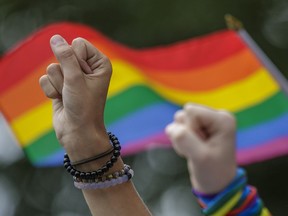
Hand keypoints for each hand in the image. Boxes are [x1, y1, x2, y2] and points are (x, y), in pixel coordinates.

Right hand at [39, 35, 111, 160]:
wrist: (77, 132)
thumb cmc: (83, 107)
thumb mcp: (76, 79)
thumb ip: (66, 56)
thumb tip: (55, 38)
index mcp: (99, 63)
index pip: (78, 44)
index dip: (76, 60)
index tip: (82, 78)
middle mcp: (87, 68)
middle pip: (64, 54)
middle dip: (65, 74)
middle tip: (74, 89)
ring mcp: (73, 76)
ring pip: (53, 67)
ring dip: (58, 84)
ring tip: (68, 96)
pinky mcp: (61, 84)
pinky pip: (46, 78)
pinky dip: (51, 90)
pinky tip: (61, 100)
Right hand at [165, 103, 236, 193]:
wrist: (215, 185)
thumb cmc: (213, 172)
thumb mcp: (200, 157)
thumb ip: (185, 140)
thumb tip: (171, 128)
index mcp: (222, 118)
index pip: (191, 112)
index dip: (190, 129)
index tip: (202, 145)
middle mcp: (214, 116)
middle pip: (183, 115)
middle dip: (185, 133)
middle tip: (198, 149)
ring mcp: (205, 122)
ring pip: (178, 121)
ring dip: (180, 138)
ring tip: (194, 150)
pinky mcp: (196, 127)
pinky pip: (176, 127)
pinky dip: (179, 141)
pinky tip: (191, 150)